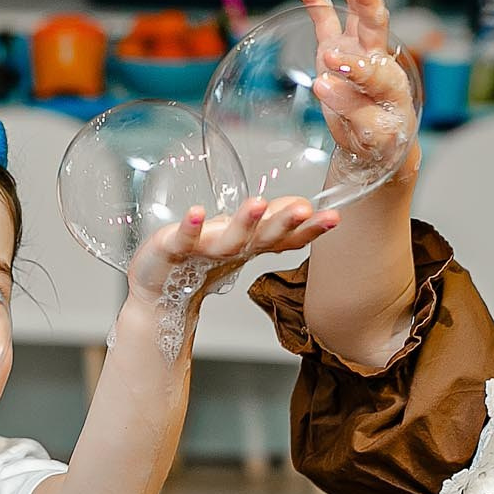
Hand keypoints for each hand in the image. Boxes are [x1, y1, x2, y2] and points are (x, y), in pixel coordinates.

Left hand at [125, 196, 339, 304]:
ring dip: (245, 221)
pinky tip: (197, 212)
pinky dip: (191, 225)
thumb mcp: (241, 238)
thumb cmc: (201, 259)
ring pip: (230, 238)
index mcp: (250, 246)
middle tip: (304, 210)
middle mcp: (232, 249)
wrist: (158, 289)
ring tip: (258, 203)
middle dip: (284, 223)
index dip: (310, 229)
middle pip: (263, 238)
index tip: (334, 217)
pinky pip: (184, 236)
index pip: (286, 238)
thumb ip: (270, 222)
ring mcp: (203, 249)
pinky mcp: (174, 246)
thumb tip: (301, 203)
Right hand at [294, 0, 416, 179]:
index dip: (353, 65)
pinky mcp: (336, 49)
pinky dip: (316, 0)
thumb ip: (350, 108)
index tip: (332, 63)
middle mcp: (376, 59)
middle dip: (367, 1)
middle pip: (376, 24)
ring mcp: (356, 50)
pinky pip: (326, 20)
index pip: (372, 69)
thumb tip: (323, 82)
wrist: (375, 139)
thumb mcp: (370, 135)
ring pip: (357, 15)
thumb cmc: (380, 137)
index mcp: (389, 83)